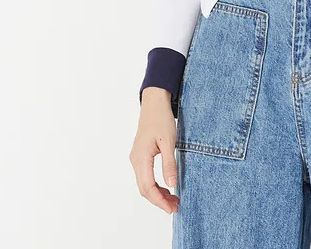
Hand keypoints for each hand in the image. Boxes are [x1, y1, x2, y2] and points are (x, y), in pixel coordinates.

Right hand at [129, 88, 179, 214]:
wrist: (154, 102)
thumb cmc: (161, 119)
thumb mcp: (169, 141)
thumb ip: (169, 164)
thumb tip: (171, 185)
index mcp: (140, 158)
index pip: (147, 187)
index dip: (159, 200)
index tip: (171, 208)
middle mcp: (135, 160)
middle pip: (144, 189)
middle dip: (159, 200)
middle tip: (175, 207)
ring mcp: (136, 158)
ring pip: (144, 183)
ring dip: (157, 194)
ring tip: (173, 200)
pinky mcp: (141, 156)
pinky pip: (145, 176)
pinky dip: (155, 185)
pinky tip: (166, 187)